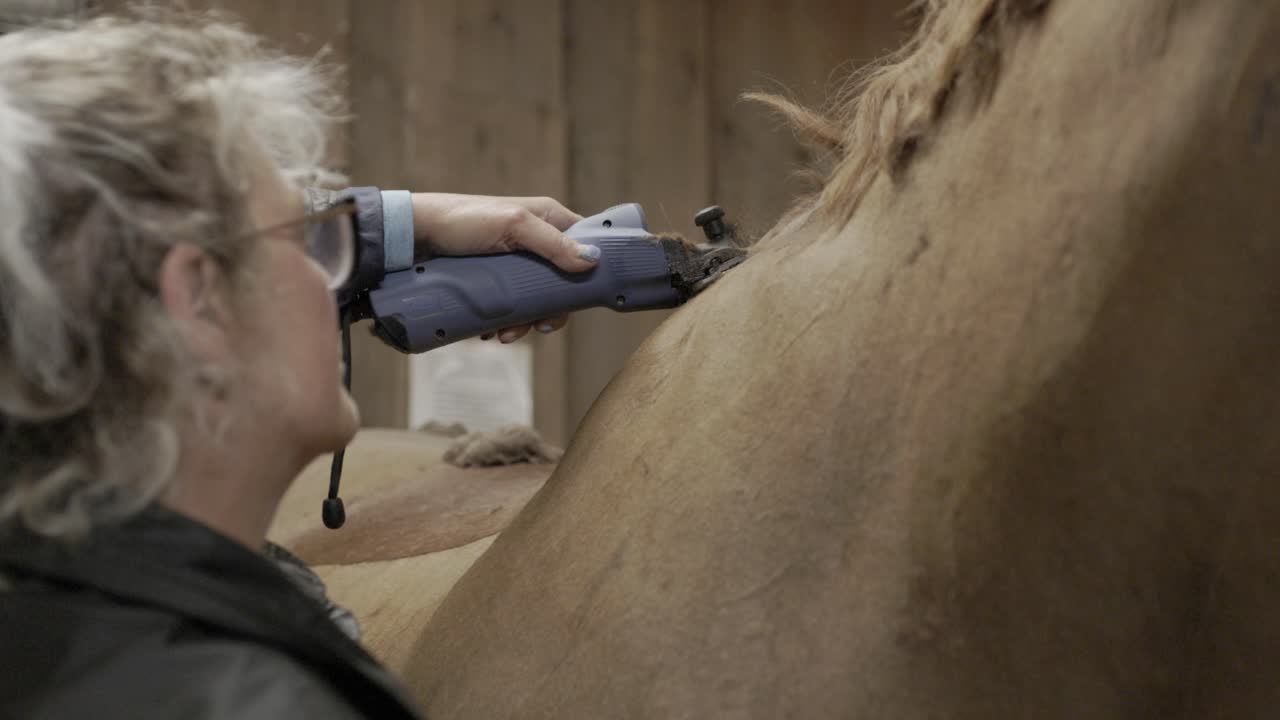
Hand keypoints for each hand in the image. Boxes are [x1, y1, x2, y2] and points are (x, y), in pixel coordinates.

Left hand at [410, 193, 596, 343]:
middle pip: (564, 282)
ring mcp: (517, 263)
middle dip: (552, 310)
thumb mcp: (513, 226)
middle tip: (539, 326)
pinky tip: (493, 331)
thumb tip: (592, 262)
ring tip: (505, 335)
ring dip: (526, 322)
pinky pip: (514, 306)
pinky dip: (507, 322)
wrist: (415, 236)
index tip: (581, 298)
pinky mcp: (497, 280)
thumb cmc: (463, 219)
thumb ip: (552, 243)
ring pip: (538, 299)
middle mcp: (537, 240)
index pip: (586, 244)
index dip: (591, 271)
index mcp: (548, 218)